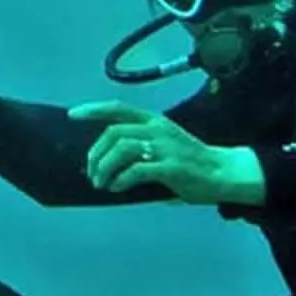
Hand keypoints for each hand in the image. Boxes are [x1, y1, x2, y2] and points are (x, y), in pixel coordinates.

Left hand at [71, 101, 265, 206]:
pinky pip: (137, 171)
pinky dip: (121, 179)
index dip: (93, 109)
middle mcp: (157, 129)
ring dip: (105, 167)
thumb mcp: (164, 146)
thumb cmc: (190, 162)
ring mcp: (165, 147)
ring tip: (101, 182)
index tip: (72, 115)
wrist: (223, 173)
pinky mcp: (171, 167)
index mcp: (154, 121)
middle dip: (96, 153)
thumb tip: (107, 164)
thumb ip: (140, 149)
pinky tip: (117, 188)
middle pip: (114, 133)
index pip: (118, 108)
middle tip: (92, 172)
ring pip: (122, 149)